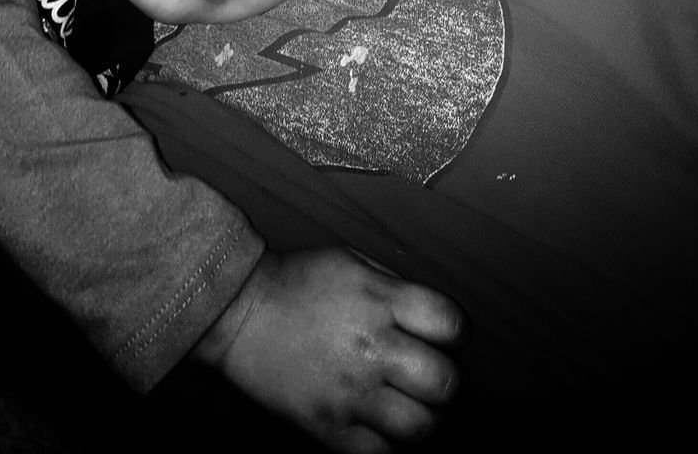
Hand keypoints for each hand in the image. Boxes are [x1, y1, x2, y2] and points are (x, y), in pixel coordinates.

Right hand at [191, 247, 465, 451]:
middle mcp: (371, 347)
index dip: (457, 332)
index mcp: (380, 301)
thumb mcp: (353, 263)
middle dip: (448, 381)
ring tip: (412, 406)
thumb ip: (398, 288)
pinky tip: (382, 425)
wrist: (240, 312)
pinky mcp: (328, 427)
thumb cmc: (299, 283)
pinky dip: (390, 446)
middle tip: (433, 377)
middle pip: (444, 382)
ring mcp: (350, 392)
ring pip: (420, 427)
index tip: (447, 336)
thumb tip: (436, 319)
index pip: (451, 324)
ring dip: (426, 419)